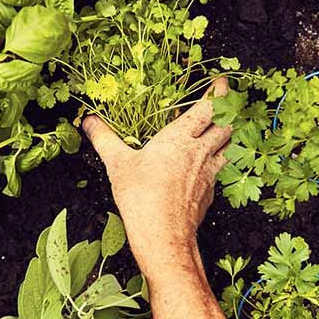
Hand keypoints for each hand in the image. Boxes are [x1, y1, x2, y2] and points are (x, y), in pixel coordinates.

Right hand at [83, 78, 230, 281]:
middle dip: (230, 111)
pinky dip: (218, 161)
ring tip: (225, 129)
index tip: (222, 82)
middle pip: (226, 125)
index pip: (208, 108)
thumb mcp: (117, 164)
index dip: (218, 93)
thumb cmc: (141, 197)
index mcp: (181, 138)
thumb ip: (104, 138)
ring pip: (228, 147)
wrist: (164, 236)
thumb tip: (89, 121)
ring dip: (228, 136)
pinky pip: (219, 170)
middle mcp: (200, 152)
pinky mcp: (209, 193)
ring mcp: (208, 173)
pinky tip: (208, 165)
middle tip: (229, 102)